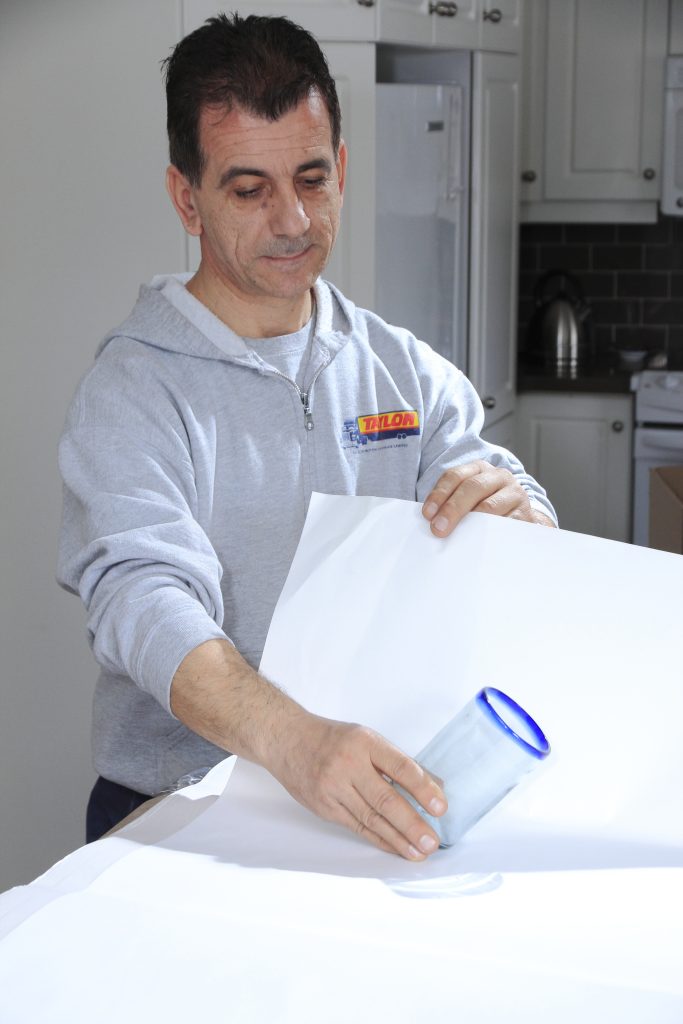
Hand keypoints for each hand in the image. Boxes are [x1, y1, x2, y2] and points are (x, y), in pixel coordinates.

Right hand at [266, 711, 446, 860]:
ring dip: (398, 839)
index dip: (422, 789)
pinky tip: (396, 848)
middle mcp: (348, 765)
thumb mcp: (366, 738)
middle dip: (412, 824)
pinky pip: (357, 827)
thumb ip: (396, 762)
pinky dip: (379, 839)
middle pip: (385, 799)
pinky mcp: (324, 807)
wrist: (287, 740)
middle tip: (432, 841)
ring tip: (419, 852)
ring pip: (371, 818)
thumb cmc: (333, 739)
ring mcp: (333, 788)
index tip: (440, 807)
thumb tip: (433, 786)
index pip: (399, 767)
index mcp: (365, 743)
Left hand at [422, 461, 552, 536]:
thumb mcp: (469, 499)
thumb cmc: (485, 509)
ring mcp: (514, 493)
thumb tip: (433, 522)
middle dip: (452, 508)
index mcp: (479, 469)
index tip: (427, 514)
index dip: (439, 494)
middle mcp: (498, 476)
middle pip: (472, 487)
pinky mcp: (524, 514)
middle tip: (438, 529)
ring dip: (470, 523)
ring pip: (489, 506)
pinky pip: (504, 524)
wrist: (519, 519)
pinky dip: (489, 533)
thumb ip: (451, 504)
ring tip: (456, 537)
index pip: (455, 476)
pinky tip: (477, 542)